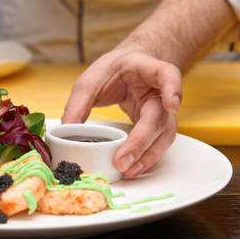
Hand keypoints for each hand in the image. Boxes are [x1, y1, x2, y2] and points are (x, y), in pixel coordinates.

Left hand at [61, 49, 181, 177]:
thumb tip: (66, 131)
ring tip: (128, 171)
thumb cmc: (111, 70)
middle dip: (142, 140)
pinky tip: (133, 168)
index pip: (167, 73)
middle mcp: (158, 90)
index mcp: (145, 68)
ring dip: (148, 155)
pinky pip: (157, 142)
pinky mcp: (155, 124)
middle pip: (159, 115)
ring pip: (164, 134)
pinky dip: (146, 157)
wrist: (124, 68)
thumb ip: (78, 103)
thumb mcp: (90, 80)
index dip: (173, 87)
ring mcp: (160, 109)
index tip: (171, 104)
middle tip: (123, 160)